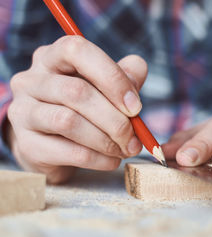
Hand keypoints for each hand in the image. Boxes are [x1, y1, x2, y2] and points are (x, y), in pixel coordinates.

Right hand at [7, 36, 147, 182]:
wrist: (51, 147)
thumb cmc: (83, 109)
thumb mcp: (104, 87)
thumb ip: (124, 76)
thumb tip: (137, 69)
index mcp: (52, 57)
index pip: (77, 50)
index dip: (111, 77)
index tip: (135, 106)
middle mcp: (31, 80)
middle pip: (76, 92)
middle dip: (115, 119)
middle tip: (135, 138)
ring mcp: (23, 112)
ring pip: (68, 121)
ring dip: (106, 140)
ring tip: (125, 150)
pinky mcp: (27, 144)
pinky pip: (69, 152)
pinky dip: (99, 159)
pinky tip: (111, 161)